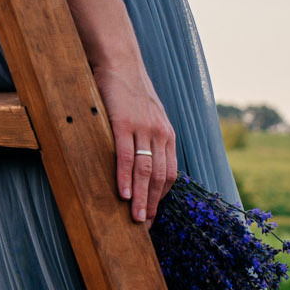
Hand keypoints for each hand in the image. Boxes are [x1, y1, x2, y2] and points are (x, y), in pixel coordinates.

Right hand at [93, 62, 175, 224]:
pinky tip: (122, 194)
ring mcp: (143, 128)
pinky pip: (126, 156)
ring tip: (135, 220)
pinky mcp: (124, 122)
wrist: (120, 61)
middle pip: (159, 178)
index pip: (169, 175)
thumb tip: (141, 163)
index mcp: (166, 134)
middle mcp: (160, 133)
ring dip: (140, 199)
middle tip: (144, 228)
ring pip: (145, 171)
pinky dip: (125, 178)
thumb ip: (149, 137)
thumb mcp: (148, 114)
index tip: (151, 217)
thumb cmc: (130, 90)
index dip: (161, 198)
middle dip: (152, 205)